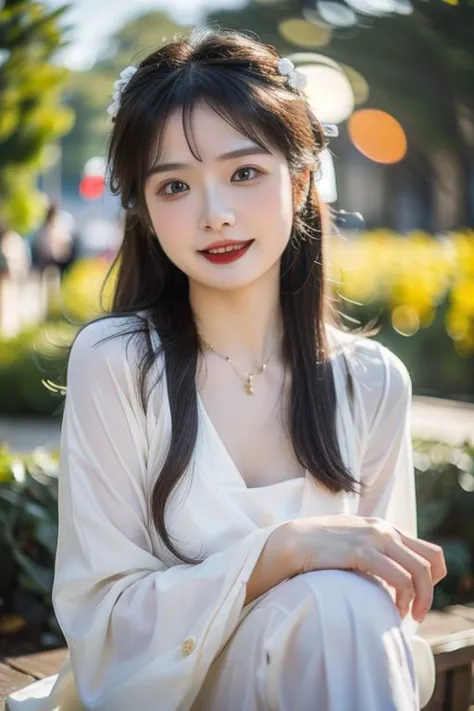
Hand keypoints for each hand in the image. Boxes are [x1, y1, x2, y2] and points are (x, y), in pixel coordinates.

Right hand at [288, 515, 446, 622]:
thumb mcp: (351, 544)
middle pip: (432, 560)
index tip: (416, 597)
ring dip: (421, 598)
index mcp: (383, 527)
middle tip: (417, 612)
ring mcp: (374, 538)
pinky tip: (392, 610)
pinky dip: (403, 598)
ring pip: (420, 571)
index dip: (431, 578)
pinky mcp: (362, 552)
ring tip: (406, 616)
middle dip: (430, 589)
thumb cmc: (318, 549)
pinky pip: (400, 578)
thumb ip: (370, 551)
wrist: (290, 541)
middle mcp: (384, 530)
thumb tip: (385, 574)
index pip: (428, 551)